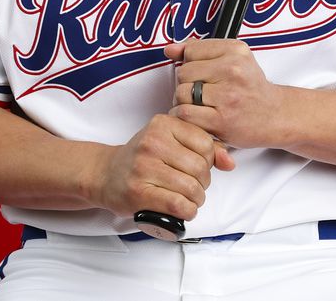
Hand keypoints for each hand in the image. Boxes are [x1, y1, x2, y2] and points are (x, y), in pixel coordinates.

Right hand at [89, 114, 234, 220]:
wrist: (106, 174)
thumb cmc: (143, 158)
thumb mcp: (171, 142)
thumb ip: (203, 147)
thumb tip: (230, 162)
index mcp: (163, 124)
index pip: (206, 144)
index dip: (209, 161)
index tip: (198, 167)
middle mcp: (153, 142)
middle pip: (201, 168)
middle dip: (203, 183)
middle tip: (193, 186)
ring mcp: (144, 167)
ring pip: (192, 188)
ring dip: (196, 200)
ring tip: (188, 199)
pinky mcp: (139, 192)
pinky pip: (178, 205)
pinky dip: (187, 211)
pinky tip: (183, 209)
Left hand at [165, 39, 287, 149]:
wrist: (276, 115)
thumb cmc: (251, 88)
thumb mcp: (233, 59)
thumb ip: (200, 51)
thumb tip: (170, 49)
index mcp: (236, 50)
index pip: (191, 50)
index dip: (190, 63)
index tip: (201, 73)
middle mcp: (233, 70)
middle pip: (183, 72)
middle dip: (186, 83)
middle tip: (199, 92)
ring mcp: (228, 95)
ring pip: (182, 93)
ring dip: (183, 101)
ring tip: (197, 104)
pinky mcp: (222, 120)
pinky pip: (185, 113)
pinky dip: (183, 116)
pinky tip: (196, 116)